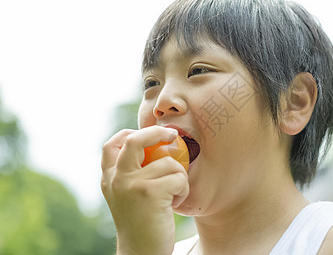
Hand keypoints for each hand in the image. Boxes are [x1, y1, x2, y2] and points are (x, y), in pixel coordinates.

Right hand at [101, 126, 189, 254]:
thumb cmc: (141, 222)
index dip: (130, 133)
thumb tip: (155, 143)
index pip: (112, 145)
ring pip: (168, 162)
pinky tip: (175, 203)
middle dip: (157, 131)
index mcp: (109, 178)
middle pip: (135, 140)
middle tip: (173, 134)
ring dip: (179, 177)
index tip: (150, 134)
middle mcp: (116, 179)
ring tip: (174, 193)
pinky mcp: (150, 192)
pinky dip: (183, 189)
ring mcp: (131, 184)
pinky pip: (178, 178)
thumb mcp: (128, 195)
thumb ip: (132, 173)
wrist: (141, 252)